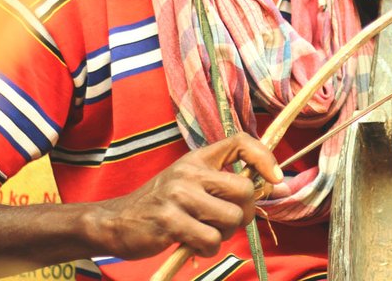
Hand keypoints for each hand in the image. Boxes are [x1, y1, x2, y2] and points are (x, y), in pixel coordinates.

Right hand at [91, 132, 281, 258]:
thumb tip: (273, 186)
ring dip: (224, 235)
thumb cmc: (162, 204)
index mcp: (197, 159)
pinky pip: (210, 240)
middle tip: (228, 222)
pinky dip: (208, 249)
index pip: (240, 142)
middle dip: (245, 212)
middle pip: (244, 190)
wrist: (115, 222)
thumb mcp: (190, 181)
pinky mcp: (170, 222)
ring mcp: (178, 196)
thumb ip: (222, 181)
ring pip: (231, 219)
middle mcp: (189, 172)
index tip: (276, 179)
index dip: (265, 157)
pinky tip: (195, 246)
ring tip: (206, 233)